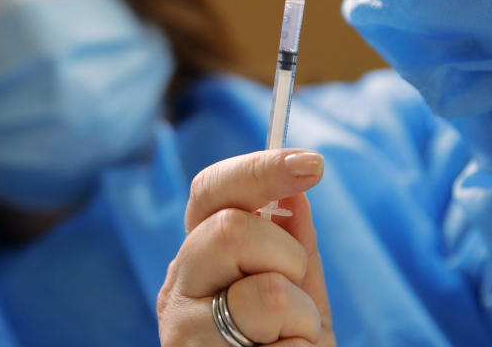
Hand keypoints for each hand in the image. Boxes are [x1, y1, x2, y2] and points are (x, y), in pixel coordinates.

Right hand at [157, 150, 334, 346]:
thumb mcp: (299, 302)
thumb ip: (293, 248)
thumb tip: (294, 190)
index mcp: (198, 261)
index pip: (211, 192)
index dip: (258, 168)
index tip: (313, 163)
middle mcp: (177, 289)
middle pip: (231, 227)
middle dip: (286, 256)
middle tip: (293, 296)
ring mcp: (181, 331)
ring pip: (265, 290)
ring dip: (302, 319)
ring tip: (288, 345)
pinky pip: (281, 336)